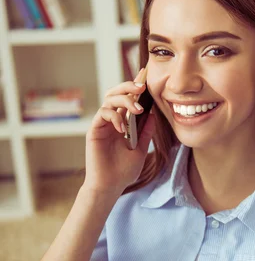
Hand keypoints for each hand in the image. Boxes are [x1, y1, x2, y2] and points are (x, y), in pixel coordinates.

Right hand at [84, 70, 155, 194]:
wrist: (111, 186)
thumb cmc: (124, 171)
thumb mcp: (140, 149)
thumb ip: (145, 132)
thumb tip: (153, 114)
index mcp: (123, 123)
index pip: (128, 99)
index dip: (135, 85)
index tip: (146, 74)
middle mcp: (111, 120)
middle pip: (116, 93)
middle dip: (129, 86)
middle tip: (142, 87)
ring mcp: (102, 124)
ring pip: (109, 100)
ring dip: (124, 100)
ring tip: (136, 110)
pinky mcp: (94, 130)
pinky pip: (103, 114)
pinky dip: (114, 116)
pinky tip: (123, 127)